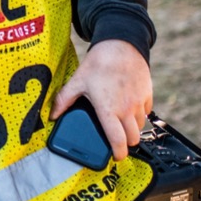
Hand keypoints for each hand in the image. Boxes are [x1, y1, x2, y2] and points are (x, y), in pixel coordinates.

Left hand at [50, 40, 152, 160]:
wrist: (121, 44)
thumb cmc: (99, 63)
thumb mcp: (77, 81)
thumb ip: (64, 100)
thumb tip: (53, 115)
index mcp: (109, 110)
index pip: (118, 141)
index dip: (118, 154)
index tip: (115, 156)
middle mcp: (127, 109)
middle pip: (133, 139)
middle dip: (126, 143)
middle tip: (117, 140)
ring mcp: (139, 102)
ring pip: (140, 126)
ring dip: (132, 128)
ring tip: (121, 123)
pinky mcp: (148, 94)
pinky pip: (147, 111)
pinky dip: (140, 114)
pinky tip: (129, 107)